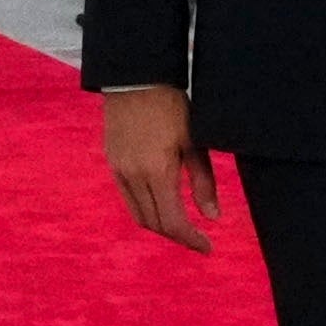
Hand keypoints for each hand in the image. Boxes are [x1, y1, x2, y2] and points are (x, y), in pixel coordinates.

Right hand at [98, 84, 215, 248]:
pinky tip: (161, 204)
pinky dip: (146, 210)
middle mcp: (133, 176)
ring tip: (182, 225)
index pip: (173, 222)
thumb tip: (213, 216)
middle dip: (177, 236)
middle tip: (198, 239)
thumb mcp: (194, 142)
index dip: (191, 240)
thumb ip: (203, 181)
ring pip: (139, 215)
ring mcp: (119, 171)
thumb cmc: (171, 106)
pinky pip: (128, 199)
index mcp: (157, 171)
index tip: (207, 247)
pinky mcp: (113, 164)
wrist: (136, 78)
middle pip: (154, 223)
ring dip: (160, 226)